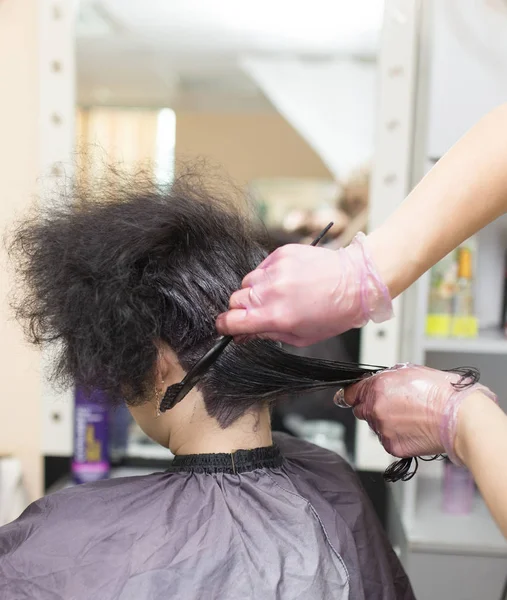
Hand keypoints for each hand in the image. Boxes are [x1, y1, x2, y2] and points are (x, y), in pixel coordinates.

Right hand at [216, 233, 392, 346]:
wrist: (356, 281)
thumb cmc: (334, 313)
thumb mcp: (300, 336)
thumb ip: (268, 335)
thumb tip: (243, 334)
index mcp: (275, 316)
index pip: (232, 320)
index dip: (226, 326)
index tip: (227, 326)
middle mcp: (271, 291)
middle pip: (235, 300)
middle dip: (242, 309)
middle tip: (260, 312)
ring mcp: (275, 270)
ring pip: (247, 282)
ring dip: (255, 291)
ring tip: (278, 294)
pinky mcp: (281, 253)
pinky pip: (262, 267)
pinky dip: (269, 275)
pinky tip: (287, 280)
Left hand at [341, 364, 496, 463]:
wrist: (460, 416)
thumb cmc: (442, 392)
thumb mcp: (410, 371)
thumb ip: (387, 378)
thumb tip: (378, 382)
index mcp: (377, 387)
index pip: (350, 393)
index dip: (355, 394)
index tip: (356, 397)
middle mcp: (376, 408)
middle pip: (361, 410)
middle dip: (373, 408)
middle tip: (395, 408)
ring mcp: (383, 428)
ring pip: (375, 426)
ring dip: (386, 423)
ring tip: (411, 418)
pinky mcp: (392, 446)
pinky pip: (387, 441)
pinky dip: (397, 437)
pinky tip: (413, 430)